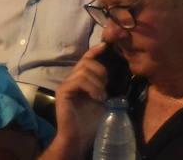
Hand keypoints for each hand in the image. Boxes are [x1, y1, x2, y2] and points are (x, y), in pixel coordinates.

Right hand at [50, 43, 113, 157]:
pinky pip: (79, 80)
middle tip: (106, 87)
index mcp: (81, 78)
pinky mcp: (63, 91)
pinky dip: (91, 87)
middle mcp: (72, 78)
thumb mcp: (103, 99)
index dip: (95, 50)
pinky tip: (96, 97)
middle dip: (101, 71)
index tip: (106, 46)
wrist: (79, 136)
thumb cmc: (91, 120)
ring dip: (98, 82)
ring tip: (101, 96)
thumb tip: (119, 73)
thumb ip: (105, 85)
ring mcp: (66, 84)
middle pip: (87, 61)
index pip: (86, 58)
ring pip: (84, 70)